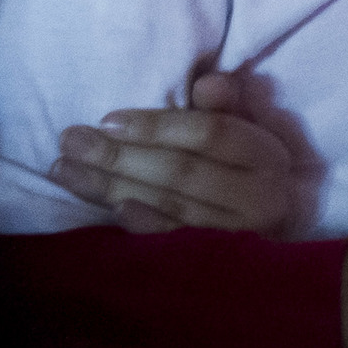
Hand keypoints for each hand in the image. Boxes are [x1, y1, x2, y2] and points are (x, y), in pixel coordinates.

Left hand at [47, 71, 306, 235]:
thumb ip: (228, 105)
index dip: (158, 125)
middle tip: (70, 142)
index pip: (211, 134)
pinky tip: (110, 208)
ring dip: (111, 187)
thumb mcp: (252, 132)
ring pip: (169, 204)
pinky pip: (172, 240)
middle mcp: (257, 196)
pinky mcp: (216, 263)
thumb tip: (206, 84)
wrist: (281, 230)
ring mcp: (237, 234)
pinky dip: (141, 224)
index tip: (106, 119)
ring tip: (66, 171)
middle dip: (119, 156)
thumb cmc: (253, 172)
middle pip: (182, 171)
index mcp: (266, 155)